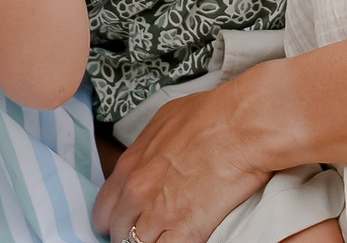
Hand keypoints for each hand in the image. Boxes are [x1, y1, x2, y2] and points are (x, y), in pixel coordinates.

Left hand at [91, 84, 272, 242]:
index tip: (125, 222)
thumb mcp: (165, 120)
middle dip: (133, 234)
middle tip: (150, 230)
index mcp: (130, 165)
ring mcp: (159, 213)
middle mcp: (138, 192)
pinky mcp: (186, 229)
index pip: (104, 208)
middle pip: (119, 232)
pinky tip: (183, 239)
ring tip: (169, 234)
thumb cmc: (212, 115)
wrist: (243, 126)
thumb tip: (152, 158)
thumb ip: (149, 148)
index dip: (114, 219)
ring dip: (153, 241)